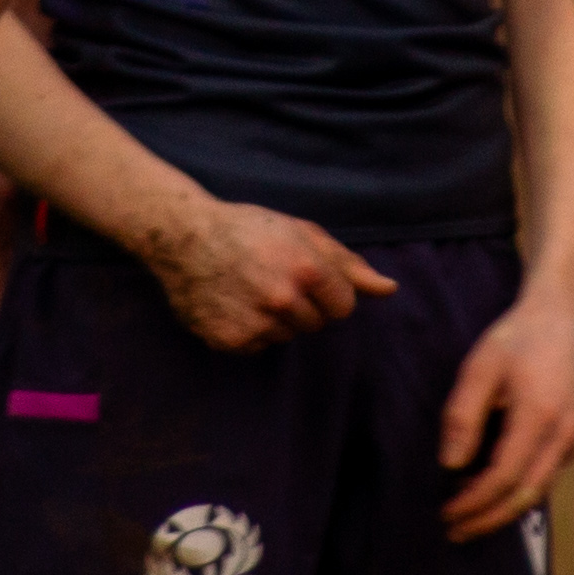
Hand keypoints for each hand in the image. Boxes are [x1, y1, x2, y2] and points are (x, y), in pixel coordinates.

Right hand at [134, 196, 393, 351]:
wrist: (183, 237)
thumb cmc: (249, 228)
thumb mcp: (302, 234)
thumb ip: (348, 265)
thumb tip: (390, 290)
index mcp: (307, 269)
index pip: (344, 307)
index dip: (327, 291)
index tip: (302, 275)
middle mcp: (283, 300)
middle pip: (317, 324)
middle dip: (302, 305)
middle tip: (271, 277)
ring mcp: (255, 324)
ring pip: (287, 336)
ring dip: (275, 319)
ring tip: (249, 288)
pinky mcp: (230, 341)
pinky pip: (258, 346)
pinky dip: (248, 330)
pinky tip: (233, 303)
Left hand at [436, 287, 573, 539]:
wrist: (563, 319)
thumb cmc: (517, 340)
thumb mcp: (479, 367)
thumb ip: (462, 416)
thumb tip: (450, 465)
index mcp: (539, 416)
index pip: (504, 477)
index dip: (473, 502)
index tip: (446, 512)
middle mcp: (562, 435)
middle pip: (524, 496)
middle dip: (488, 520)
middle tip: (454, 531)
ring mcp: (572, 439)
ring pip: (537, 492)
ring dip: (501, 511)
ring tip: (467, 519)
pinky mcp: (571, 439)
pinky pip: (543, 477)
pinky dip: (516, 492)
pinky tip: (488, 492)